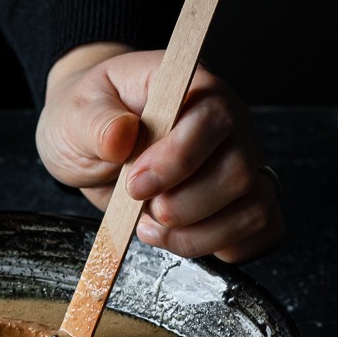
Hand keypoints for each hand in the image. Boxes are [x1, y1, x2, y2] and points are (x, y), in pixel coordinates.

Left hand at [35, 44, 285, 263]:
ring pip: (255, 209)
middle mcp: (228, 125)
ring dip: (199, 236)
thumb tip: (121, 135)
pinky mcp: (238, 201)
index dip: (178, 161)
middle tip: (141, 208)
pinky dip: (224, 248)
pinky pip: (262, 232)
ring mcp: (240, 163)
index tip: (135, 184)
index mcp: (194, 88)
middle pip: (240, 174)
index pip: (215, 119)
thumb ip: (96, 123)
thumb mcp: (74, 113)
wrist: (90, 138)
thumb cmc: (90, 117)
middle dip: (184, 207)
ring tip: (151, 228)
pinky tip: (181, 240)